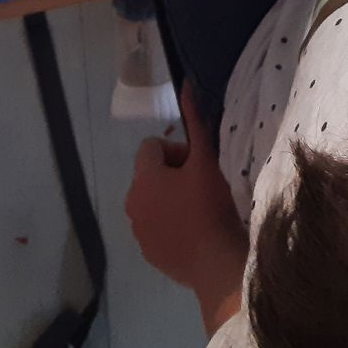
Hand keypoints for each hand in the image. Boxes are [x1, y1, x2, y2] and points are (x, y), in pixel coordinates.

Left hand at [125, 85, 248, 330]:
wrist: (215, 261)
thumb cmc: (210, 206)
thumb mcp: (206, 160)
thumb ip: (195, 122)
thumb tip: (185, 86)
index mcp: (143, 178)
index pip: (152, 147)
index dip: (177, 151)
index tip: (197, 165)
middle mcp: (132, 202)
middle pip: (150, 175)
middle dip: (173, 175)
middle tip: (201, 186)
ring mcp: (138, 230)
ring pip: (152, 201)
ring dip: (170, 199)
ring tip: (199, 209)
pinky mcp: (148, 252)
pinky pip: (156, 227)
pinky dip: (170, 224)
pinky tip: (193, 231)